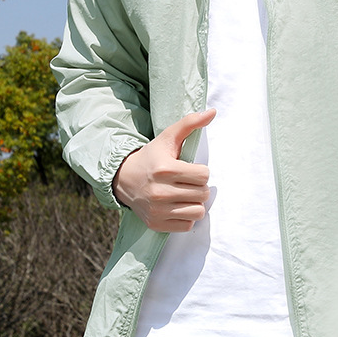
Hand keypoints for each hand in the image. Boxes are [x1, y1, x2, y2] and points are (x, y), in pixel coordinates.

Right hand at [112, 108, 215, 231]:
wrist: (125, 179)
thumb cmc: (152, 157)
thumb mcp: (168, 138)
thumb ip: (190, 123)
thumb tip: (213, 111)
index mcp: (165, 169)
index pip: (204, 175)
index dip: (200, 171)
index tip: (189, 169)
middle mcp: (160, 192)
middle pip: (203, 194)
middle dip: (198, 186)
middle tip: (186, 182)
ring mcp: (157, 210)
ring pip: (198, 212)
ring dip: (194, 202)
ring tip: (184, 194)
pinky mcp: (156, 224)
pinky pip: (187, 225)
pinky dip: (186, 216)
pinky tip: (176, 205)